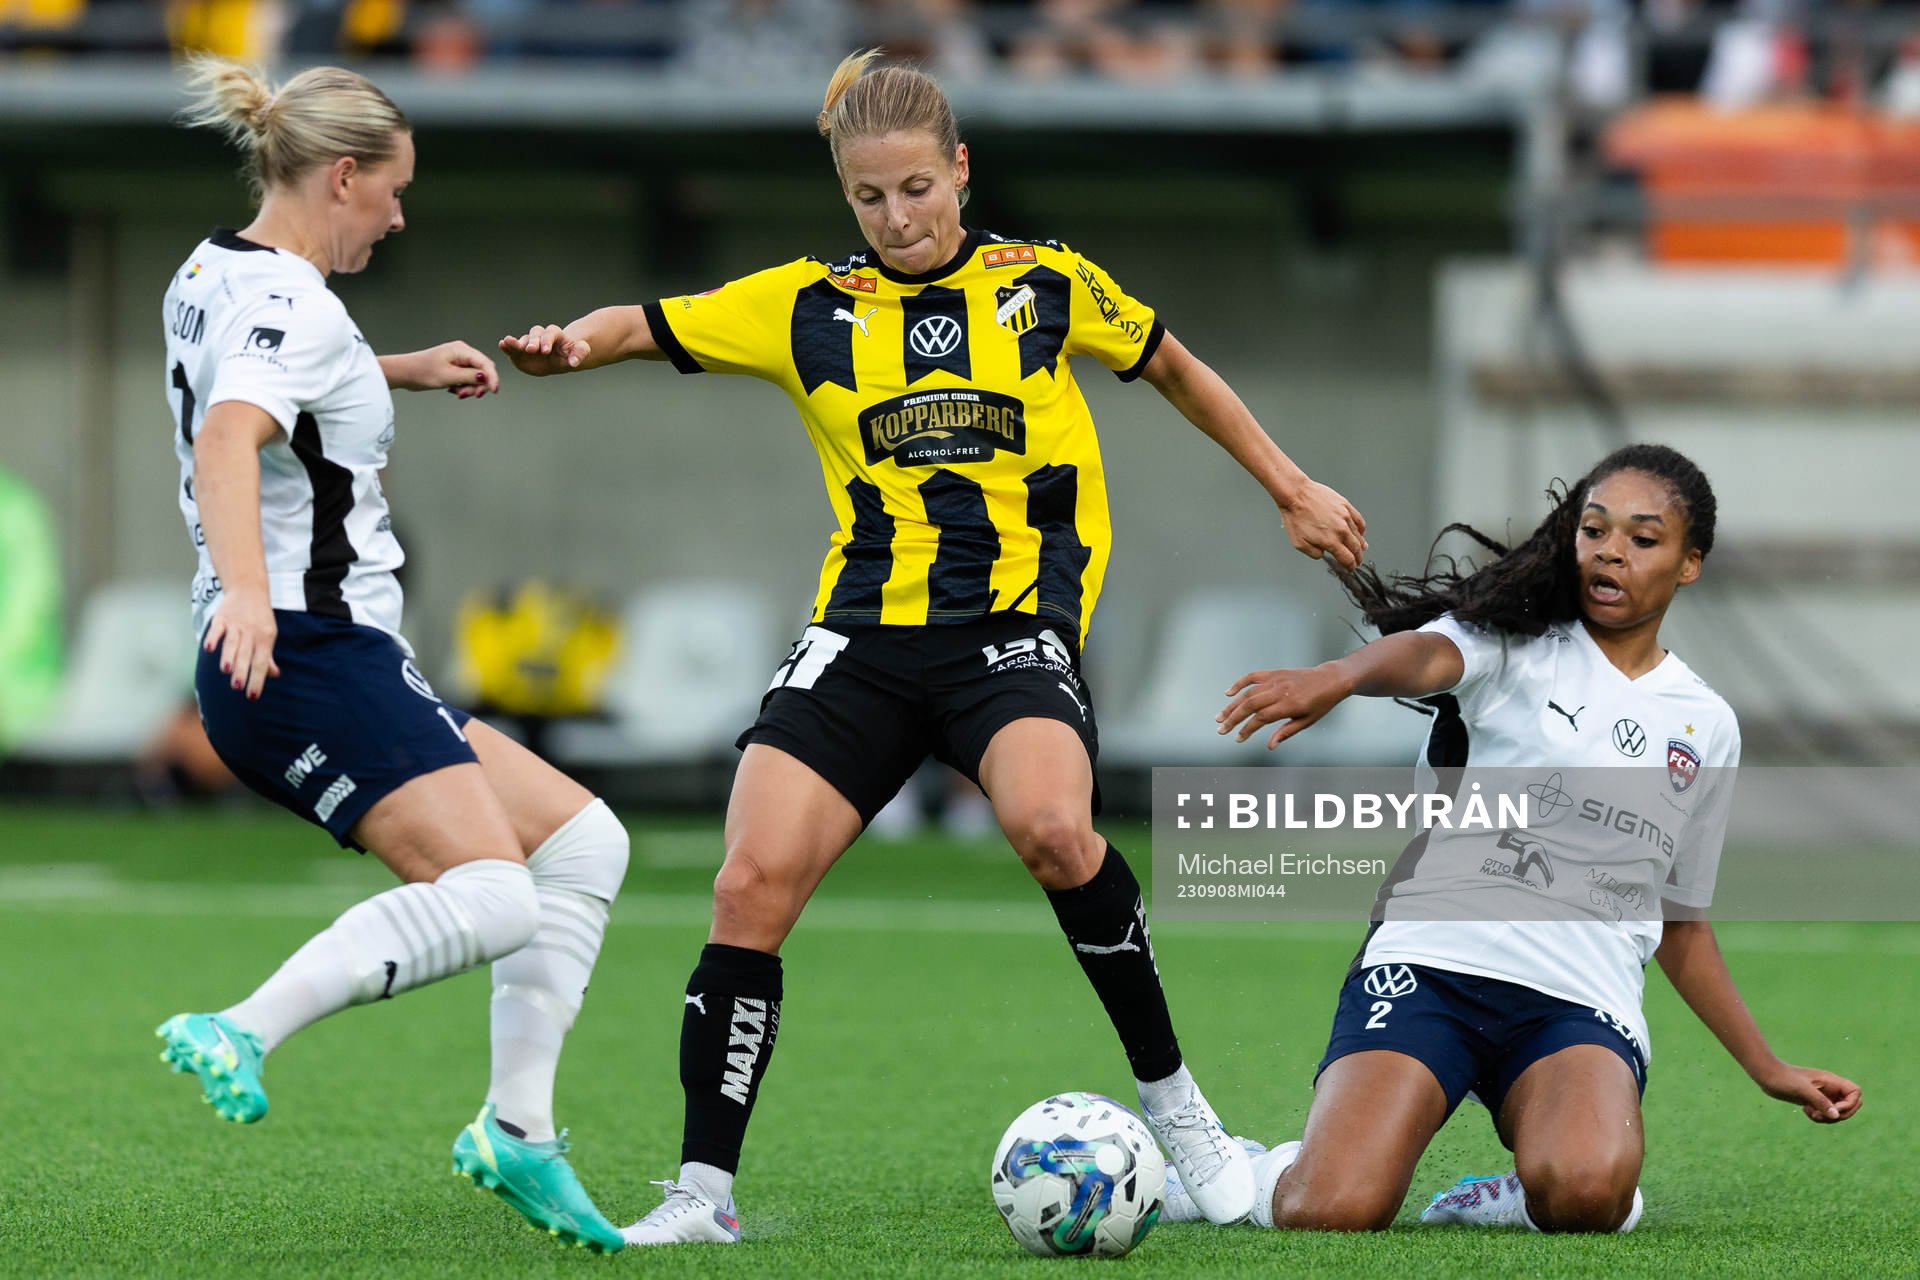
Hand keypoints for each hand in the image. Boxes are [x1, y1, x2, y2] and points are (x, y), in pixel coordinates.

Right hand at [203, 588, 279, 699]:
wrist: (249, 588)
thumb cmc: (260, 618)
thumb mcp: (268, 635)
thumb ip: (267, 656)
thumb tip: (274, 674)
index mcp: (266, 638)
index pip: (262, 662)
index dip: (257, 679)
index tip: (252, 696)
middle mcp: (251, 632)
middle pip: (246, 654)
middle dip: (241, 670)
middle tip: (237, 686)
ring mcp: (236, 624)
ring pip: (232, 642)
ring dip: (228, 656)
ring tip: (225, 670)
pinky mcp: (222, 617)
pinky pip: (217, 628)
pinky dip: (213, 637)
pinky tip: (208, 649)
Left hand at [396, 341, 498, 397]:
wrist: (405, 373)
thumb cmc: (422, 371)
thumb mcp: (448, 376)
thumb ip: (469, 377)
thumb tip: (486, 377)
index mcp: (461, 350)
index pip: (485, 363)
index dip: (492, 377)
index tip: (494, 391)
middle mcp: (462, 353)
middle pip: (482, 371)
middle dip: (479, 385)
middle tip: (470, 395)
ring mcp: (459, 360)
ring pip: (475, 377)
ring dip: (470, 388)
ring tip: (457, 394)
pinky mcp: (455, 368)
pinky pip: (467, 379)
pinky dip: (464, 387)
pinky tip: (453, 390)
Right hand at [500, 324, 590, 375]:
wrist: (559, 359)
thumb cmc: (569, 354)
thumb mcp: (579, 353)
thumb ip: (579, 354)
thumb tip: (574, 362)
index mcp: (554, 334)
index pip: (549, 334)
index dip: (547, 341)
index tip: (545, 350)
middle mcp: (540, 336)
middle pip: (535, 335)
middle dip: (533, 341)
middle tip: (531, 350)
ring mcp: (529, 343)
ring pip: (522, 340)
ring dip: (515, 342)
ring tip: (507, 342)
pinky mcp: (520, 352)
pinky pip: (513, 348)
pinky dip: (507, 346)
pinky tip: (502, 345)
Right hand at [1217, 663, 1351, 748]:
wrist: (1331, 679)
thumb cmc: (1321, 703)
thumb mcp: (1307, 722)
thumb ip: (1286, 732)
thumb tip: (1270, 746)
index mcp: (1289, 705)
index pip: (1261, 718)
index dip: (1247, 730)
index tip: (1238, 739)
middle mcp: (1280, 691)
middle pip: (1250, 705)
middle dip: (1233, 718)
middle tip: (1221, 729)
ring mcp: (1276, 680)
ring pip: (1248, 692)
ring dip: (1232, 705)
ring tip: (1220, 716)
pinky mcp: (1275, 673)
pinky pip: (1253, 676)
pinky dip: (1239, 683)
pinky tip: (1229, 693)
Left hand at [1277, 480, 1366, 569]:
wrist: (1296, 495)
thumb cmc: (1295, 518)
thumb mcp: (1299, 543)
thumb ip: (1314, 553)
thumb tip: (1324, 554)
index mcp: (1330, 541)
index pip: (1347, 559)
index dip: (1350, 566)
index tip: (1351, 568)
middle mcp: (1341, 530)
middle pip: (1356, 549)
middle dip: (1358, 558)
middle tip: (1357, 561)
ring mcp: (1345, 517)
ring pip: (1359, 535)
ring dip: (1360, 544)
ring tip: (1361, 549)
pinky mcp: (1346, 506)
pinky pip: (1359, 520)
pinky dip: (1361, 529)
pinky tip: (1360, 532)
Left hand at [1756, 1062, 1861, 1122]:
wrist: (1767, 1075)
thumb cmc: (1784, 1078)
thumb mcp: (1802, 1090)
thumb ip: (1820, 1101)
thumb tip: (1836, 1116)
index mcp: (1831, 1081)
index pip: (1856, 1092)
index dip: (1850, 1104)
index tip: (1834, 1108)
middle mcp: (1830, 1088)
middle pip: (1850, 1105)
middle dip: (1840, 1115)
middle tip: (1823, 1115)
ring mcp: (1822, 1095)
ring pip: (1837, 1112)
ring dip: (1827, 1118)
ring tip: (1811, 1113)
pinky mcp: (1814, 1101)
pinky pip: (1825, 1114)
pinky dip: (1819, 1117)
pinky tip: (1805, 1110)